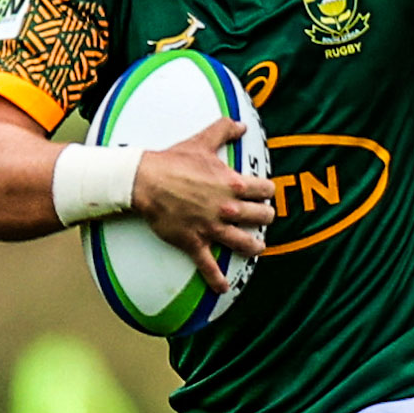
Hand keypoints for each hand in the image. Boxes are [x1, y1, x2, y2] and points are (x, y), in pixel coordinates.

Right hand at [131, 118, 276, 291]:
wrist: (145, 180)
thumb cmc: (174, 161)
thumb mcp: (202, 141)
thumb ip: (224, 130)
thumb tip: (242, 124)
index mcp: (233, 183)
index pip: (265, 190)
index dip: (268, 192)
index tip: (265, 194)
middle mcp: (228, 207)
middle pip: (262, 217)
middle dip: (265, 217)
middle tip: (262, 218)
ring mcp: (212, 226)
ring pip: (245, 243)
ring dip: (255, 247)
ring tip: (257, 248)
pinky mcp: (195, 241)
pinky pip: (209, 265)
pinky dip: (217, 280)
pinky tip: (224, 288)